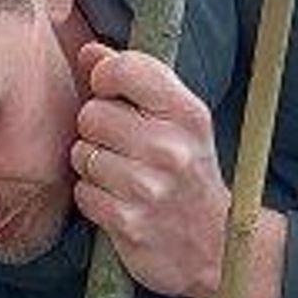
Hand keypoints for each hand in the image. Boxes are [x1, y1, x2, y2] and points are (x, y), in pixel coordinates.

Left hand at [72, 46, 284, 297]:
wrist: (215, 246)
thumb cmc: (189, 174)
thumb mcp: (179, 121)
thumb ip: (135, 80)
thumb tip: (89, 51)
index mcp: (186, 113)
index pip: (124, 69)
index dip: (105, 78)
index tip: (111, 94)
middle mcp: (170, 147)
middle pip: (92, 113)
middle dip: (97, 130)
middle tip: (120, 146)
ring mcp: (148, 187)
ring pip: (82, 154)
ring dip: (93, 166)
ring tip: (120, 176)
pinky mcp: (128, 221)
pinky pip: (83, 193)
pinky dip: (94, 198)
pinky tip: (118, 201)